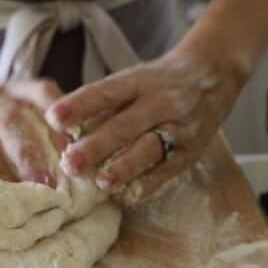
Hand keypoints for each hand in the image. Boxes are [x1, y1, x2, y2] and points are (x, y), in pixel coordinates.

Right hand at [0, 77, 63, 184]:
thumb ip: (25, 139)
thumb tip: (69, 169)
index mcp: (1, 89)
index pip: (39, 90)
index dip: (60, 120)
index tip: (71, 151)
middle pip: (9, 116)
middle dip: (30, 152)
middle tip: (45, 184)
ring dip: (0, 170)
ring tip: (15, 195)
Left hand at [45, 47, 248, 198]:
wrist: (213, 74)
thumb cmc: (159, 82)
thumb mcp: (133, 80)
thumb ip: (103, 105)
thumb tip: (64, 131)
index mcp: (139, 81)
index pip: (106, 92)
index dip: (80, 105)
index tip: (53, 118)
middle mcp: (161, 101)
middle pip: (125, 125)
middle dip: (96, 146)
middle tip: (70, 163)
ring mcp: (179, 126)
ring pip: (149, 149)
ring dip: (124, 168)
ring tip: (101, 183)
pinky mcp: (191, 149)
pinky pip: (169, 168)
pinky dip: (149, 182)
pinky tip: (130, 194)